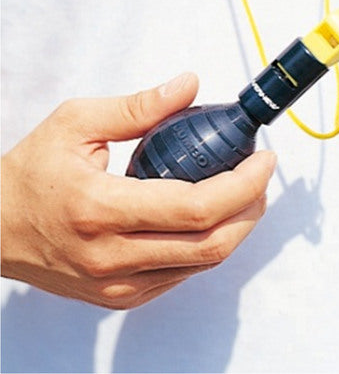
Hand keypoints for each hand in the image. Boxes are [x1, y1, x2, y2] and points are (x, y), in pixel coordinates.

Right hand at [1, 73, 275, 308]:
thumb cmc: (30, 174)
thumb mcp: (76, 123)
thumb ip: (139, 106)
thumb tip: (189, 86)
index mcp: (101, 209)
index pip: (197, 207)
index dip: (243, 184)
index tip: (264, 159)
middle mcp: (112, 257)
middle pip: (213, 243)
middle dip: (251, 208)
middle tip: (260, 175)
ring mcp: (119, 285)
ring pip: (204, 263)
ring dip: (237, 226)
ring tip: (243, 191)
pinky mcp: (122, 296)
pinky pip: (184, 274)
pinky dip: (209, 244)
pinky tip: (210, 217)